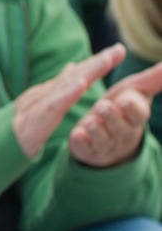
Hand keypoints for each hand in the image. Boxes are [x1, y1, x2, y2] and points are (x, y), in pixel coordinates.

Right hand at [12, 45, 124, 157]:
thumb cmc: (22, 129)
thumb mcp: (42, 107)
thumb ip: (58, 88)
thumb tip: (73, 67)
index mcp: (46, 92)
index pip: (75, 74)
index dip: (96, 63)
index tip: (117, 51)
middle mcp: (42, 93)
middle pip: (74, 75)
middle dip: (97, 62)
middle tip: (118, 50)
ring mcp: (36, 104)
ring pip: (66, 85)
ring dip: (87, 72)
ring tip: (106, 61)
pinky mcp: (35, 118)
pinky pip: (54, 104)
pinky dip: (68, 93)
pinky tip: (82, 84)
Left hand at [70, 47, 161, 167]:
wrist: (106, 135)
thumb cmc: (121, 107)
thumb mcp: (135, 91)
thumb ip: (152, 80)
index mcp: (135, 117)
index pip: (139, 114)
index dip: (132, 108)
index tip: (124, 99)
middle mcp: (123, 133)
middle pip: (121, 128)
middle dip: (112, 117)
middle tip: (102, 106)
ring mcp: (105, 144)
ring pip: (103, 139)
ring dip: (96, 129)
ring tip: (89, 120)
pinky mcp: (87, 150)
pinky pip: (85, 148)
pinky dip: (81, 142)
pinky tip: (78, 135)